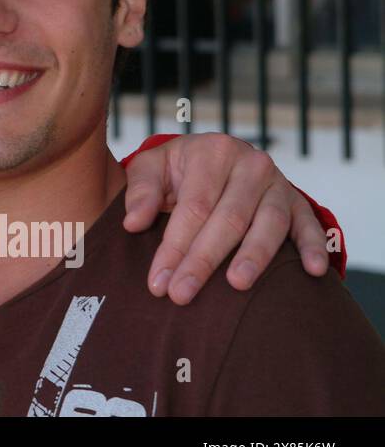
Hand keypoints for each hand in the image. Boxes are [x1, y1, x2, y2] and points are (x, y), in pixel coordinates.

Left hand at [123, 133, 328, 304]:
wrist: (214, 158)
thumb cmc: (177, 170)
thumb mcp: (151, 168)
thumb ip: (140, 192)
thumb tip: (132, 223)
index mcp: (211, 152)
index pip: (193, 207)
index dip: (174, 247)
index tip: (158, 282)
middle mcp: (250, 164)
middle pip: (228, 219)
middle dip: (203, 260)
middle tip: (182, 295)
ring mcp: (278, 183)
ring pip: (269, 223)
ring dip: (255, 256)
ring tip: (237, 285)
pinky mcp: (298, 201)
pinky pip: (309, 224)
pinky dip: (314, 246)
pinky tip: (312, 270)